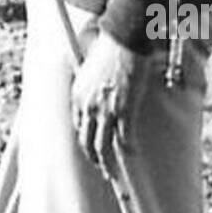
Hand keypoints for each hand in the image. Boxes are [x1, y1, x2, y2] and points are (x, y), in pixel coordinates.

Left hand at [71, 31, 146, 171]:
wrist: (124, 39)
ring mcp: (104, 109)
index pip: (77, 127)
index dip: (85, 142)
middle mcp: (87, 106)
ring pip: (102, 146)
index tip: (92, 150)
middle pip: (86, 141)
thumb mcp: (91, 68)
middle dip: (94, 159)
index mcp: (78, 95)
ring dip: (108, 163)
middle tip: (103, 169)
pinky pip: (124, 139)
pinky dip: (128, 150)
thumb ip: (90, 85)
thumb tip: (97, 92)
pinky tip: (133, 155)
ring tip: (114, 173)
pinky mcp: (123, 110)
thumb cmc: (110, 48)